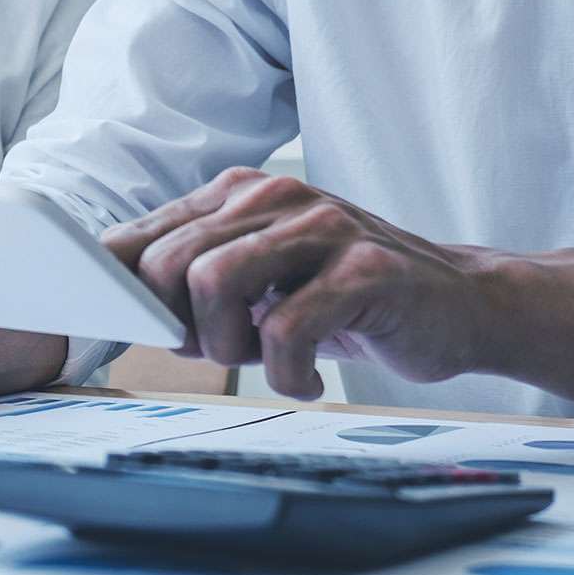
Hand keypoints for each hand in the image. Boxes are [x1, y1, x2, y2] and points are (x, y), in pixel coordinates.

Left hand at [101, 167, 497, 398]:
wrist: (457, 304)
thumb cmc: (344, 300)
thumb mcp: (260, 281)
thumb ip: (195, 284)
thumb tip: (119, 312)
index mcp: (237, 194)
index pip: (141, 237)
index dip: (116, 293)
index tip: (126, 332)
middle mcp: (275, 195)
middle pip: (170, 263)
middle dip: (180, 328)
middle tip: (226, 354)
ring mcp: (322, 227)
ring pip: (216, 283)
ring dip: (228, 347)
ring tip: (268, 362)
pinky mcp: (364, 269)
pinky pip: (284, 330)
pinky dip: (285, 373)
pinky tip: (306, 380)